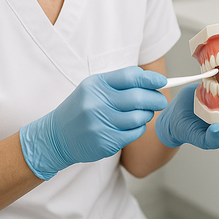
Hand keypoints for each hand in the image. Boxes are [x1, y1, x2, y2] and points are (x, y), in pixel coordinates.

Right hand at [19, 66, 167, 179]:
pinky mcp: (104, 142)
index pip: (131, 77)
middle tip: (161, 101)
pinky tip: (133, 126)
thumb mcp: (94, 88)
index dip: (151, 79)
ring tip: (144, 113)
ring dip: (147, 115)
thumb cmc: (82, 108)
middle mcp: (96, 103)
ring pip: (139, 117)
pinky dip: (139, 128)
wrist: (56, 137)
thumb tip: (154, 81)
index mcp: (96, 85)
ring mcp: (100, 124)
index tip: (162, 82)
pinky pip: (134, 133)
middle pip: (138, 98)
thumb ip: (121, 83)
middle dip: (156, 99)